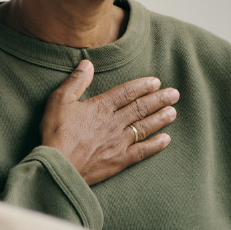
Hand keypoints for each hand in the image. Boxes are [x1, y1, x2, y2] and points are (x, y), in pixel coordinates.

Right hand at [39, 61, 177, 184]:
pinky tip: (166, 140)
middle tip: (174, 94)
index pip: (126, 93)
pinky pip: (142, 152)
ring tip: (173, 112)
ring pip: (144, 127)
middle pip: (140, 108)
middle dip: (158, 99)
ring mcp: (119, 142)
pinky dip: (155, 145)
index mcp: (101, 107)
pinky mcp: (119, 161)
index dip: (142, 86)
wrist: (58, 165)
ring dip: (160, 119)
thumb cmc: (56, 132)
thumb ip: (76, 81)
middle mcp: (114, 123)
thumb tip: (87, 64)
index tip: (156, 82)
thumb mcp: (59, 100)